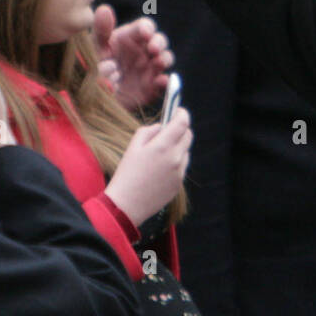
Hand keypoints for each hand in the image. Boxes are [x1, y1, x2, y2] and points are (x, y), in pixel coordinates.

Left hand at [93, 5, 172, 110]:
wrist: (90, 97)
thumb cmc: (91, 67)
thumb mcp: (94, 48)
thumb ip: (101, 30)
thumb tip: (105, 9)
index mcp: (130, 38)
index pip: (145, 27)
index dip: (148, 28)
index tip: (145, 34)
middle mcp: (143, 51)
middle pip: (160, 40)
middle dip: (160, 43)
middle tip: (153, 49)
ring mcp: (149, 69)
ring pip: (165, 59)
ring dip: (165, 59)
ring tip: (157, 63)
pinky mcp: (152, 87)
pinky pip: (164, 83)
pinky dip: (166, 82)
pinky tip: (160, 81)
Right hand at [103, 107, 191, 226]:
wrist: (126, 205)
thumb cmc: (126, 174)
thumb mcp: (132, 147)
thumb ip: (148, 131)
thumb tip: (161, 127)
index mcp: (162, 146)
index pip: (182, 123)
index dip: (182, 113)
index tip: (178, 110)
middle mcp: (175, 158)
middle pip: (188, 135)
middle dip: (181, 129)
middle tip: (169, 129)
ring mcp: (179, 171)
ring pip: (186, 151)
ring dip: (178, 146)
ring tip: (160, 152)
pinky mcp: (179, 183)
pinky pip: (182, 166)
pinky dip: (176, 161)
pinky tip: (160, 168)